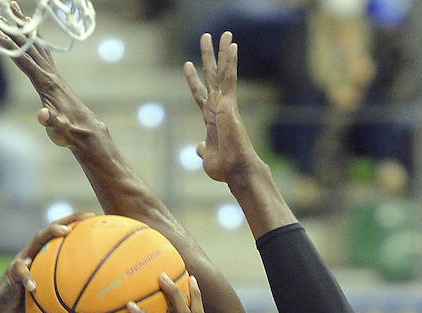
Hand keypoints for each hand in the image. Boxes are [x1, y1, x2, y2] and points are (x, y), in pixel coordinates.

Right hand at [0, 8, 102, 148]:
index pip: (25, 62)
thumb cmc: (69, 132)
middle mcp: (50, 74)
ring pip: (37, 45)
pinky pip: (43, 52)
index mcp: (46, 84)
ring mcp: (53, 74)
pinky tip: (31, 30)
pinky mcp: (54, 76)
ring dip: (25, 28)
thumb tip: (43, 116)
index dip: (11, 47)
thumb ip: (51, 122)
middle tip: (2, 12)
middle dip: (15, 30)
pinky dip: (36, 38)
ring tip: (16, 10)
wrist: (85, 131)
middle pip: (29, 48)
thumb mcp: (58, 130)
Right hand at [0, 215, 89, 312]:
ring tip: (64, 232)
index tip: (94, 218)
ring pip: (37, 240)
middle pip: (51, 229)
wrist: (3, 312)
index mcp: (44, 257)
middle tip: (86, 218)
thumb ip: (65, 298)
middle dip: (69, 220)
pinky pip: (21, 271)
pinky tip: (34, 285)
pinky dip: (28, 276)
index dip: (77, 225)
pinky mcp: (11, 272)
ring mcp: (22, 260)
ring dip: (51, 233)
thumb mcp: (50, 300)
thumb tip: (91, 307)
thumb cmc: (29, 306)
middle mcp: (34, 253)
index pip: (61, 236)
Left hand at [184, 31, 262, 188]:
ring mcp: (225, 104)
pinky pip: (230, 78)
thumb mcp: (206, 157)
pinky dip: (231, 62)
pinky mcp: (230, 104)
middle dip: (208, 56)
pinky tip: (232, 46)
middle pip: (211, 76)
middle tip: (205, 36)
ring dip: (222, 52)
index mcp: (210, 118)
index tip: (186, 64)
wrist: (235, 170)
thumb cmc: (224, 168)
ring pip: (222, 72)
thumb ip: (202, 149)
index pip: (199, 94)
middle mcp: (218, 107)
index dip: (192, 80)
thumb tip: (198, 148)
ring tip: (224, 33)